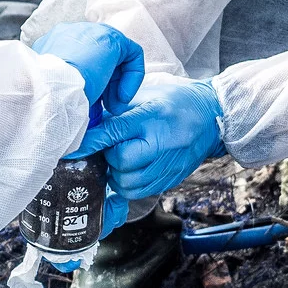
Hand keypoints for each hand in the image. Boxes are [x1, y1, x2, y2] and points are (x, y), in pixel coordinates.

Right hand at [30, 22, 144, 118]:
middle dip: (106, 86)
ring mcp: (90, 32)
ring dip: (117, 84)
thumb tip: (89, 104)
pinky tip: (122, 96)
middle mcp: (69, 34)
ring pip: (114, 56)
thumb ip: (74, 89)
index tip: (93, 106)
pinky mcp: (111, 38)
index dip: (91, 86)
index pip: (80, 61)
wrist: (49, 92)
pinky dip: (132, 76)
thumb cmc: (49, 98)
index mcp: (52, 45)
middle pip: (97, 58)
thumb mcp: (58, 91)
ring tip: (114, 107)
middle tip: (107, 108)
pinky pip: (131, 53)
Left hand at [84, 75, 222, 198]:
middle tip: (109, 148)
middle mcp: (161, 143)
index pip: (114, 132)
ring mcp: (168, 164)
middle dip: (108, 157)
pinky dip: (129, 184)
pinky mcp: (171, 178)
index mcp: (152, 117)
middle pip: (121, 162)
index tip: (74, 147)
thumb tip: (90, 123)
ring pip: (128, 183)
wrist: (214, 117)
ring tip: (120, 160)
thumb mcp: (148, 95)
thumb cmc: (178, 102)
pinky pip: (141, 192)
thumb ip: (119, 110)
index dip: (91, 142)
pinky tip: (131, 170)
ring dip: (116, 174)